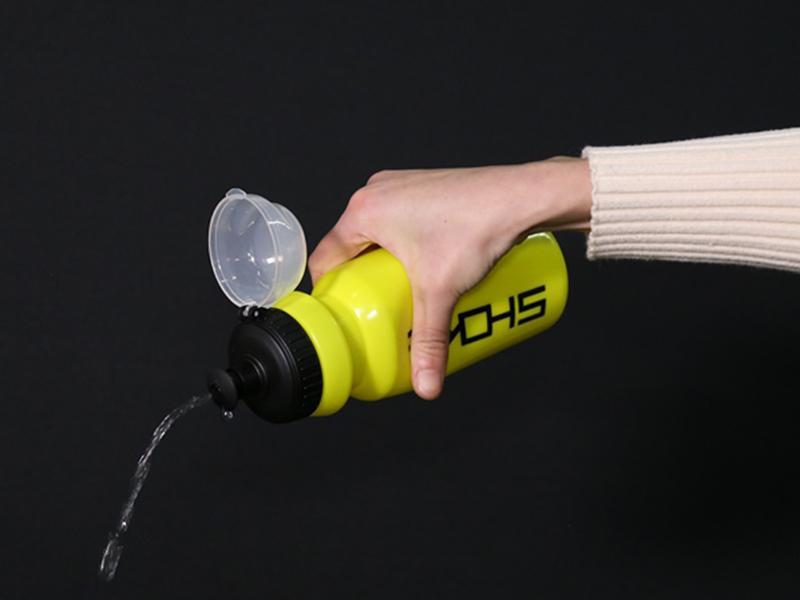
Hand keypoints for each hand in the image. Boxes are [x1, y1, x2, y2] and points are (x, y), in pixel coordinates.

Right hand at [308, 157, 591, 399]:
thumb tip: (426, 385)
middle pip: (351, 247)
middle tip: (377, 310)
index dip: (331, 291)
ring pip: (377, 232)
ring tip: (401, 291)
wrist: (521, 195)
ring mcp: (401, 185)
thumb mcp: (441, 292)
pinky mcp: (424, 186)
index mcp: (363, 211)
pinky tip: (421, 262)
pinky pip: (399, 218)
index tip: (345, 314)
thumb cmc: (477, 226)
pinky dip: (402, 242)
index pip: (326, 258)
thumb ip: (430, 342)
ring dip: (383, 262)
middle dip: (361, 281)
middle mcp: (376, 191)